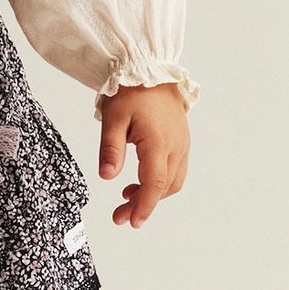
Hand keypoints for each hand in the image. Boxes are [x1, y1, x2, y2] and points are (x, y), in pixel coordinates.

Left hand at [97, 82, 189, 226]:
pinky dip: (160, 181)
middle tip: (119, 215)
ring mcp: (182, 143)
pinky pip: (176, 168)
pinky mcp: (181, 139)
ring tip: (127, 199)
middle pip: (164, 187)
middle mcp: (176, 146)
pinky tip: (140, 180)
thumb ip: (111, 149)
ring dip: (153, 194)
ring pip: (173, 180)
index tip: (131, 222)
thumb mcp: (113, 119)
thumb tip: (106, 177)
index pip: (154, 184)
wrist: (148, 67)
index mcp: (159, 142)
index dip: (143, 206)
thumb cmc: (130, 90)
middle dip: (144, 205)